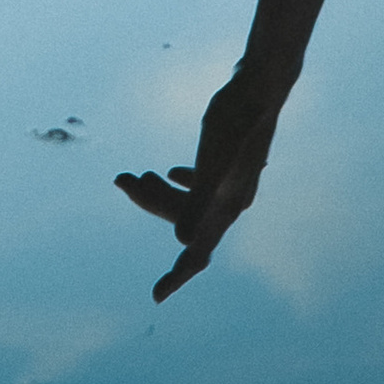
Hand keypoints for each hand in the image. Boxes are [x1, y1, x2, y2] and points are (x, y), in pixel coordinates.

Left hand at [117, 63, 278, 299]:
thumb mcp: (212, 160)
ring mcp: (232, 183)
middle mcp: (231, 203)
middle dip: (151, 205)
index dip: (177, 277)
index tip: (155, 297)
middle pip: (186, 220)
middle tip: (121, 179)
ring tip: (134, 173)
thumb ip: (198, 200)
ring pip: (191, 201)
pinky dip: (182, 184)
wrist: (263, 85)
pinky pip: (203, 185)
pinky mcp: (230, 163)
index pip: (198, 255)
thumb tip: (181, 242)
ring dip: (161, 192)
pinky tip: (171, 173)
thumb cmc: (236, 120)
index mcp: (226, 209)